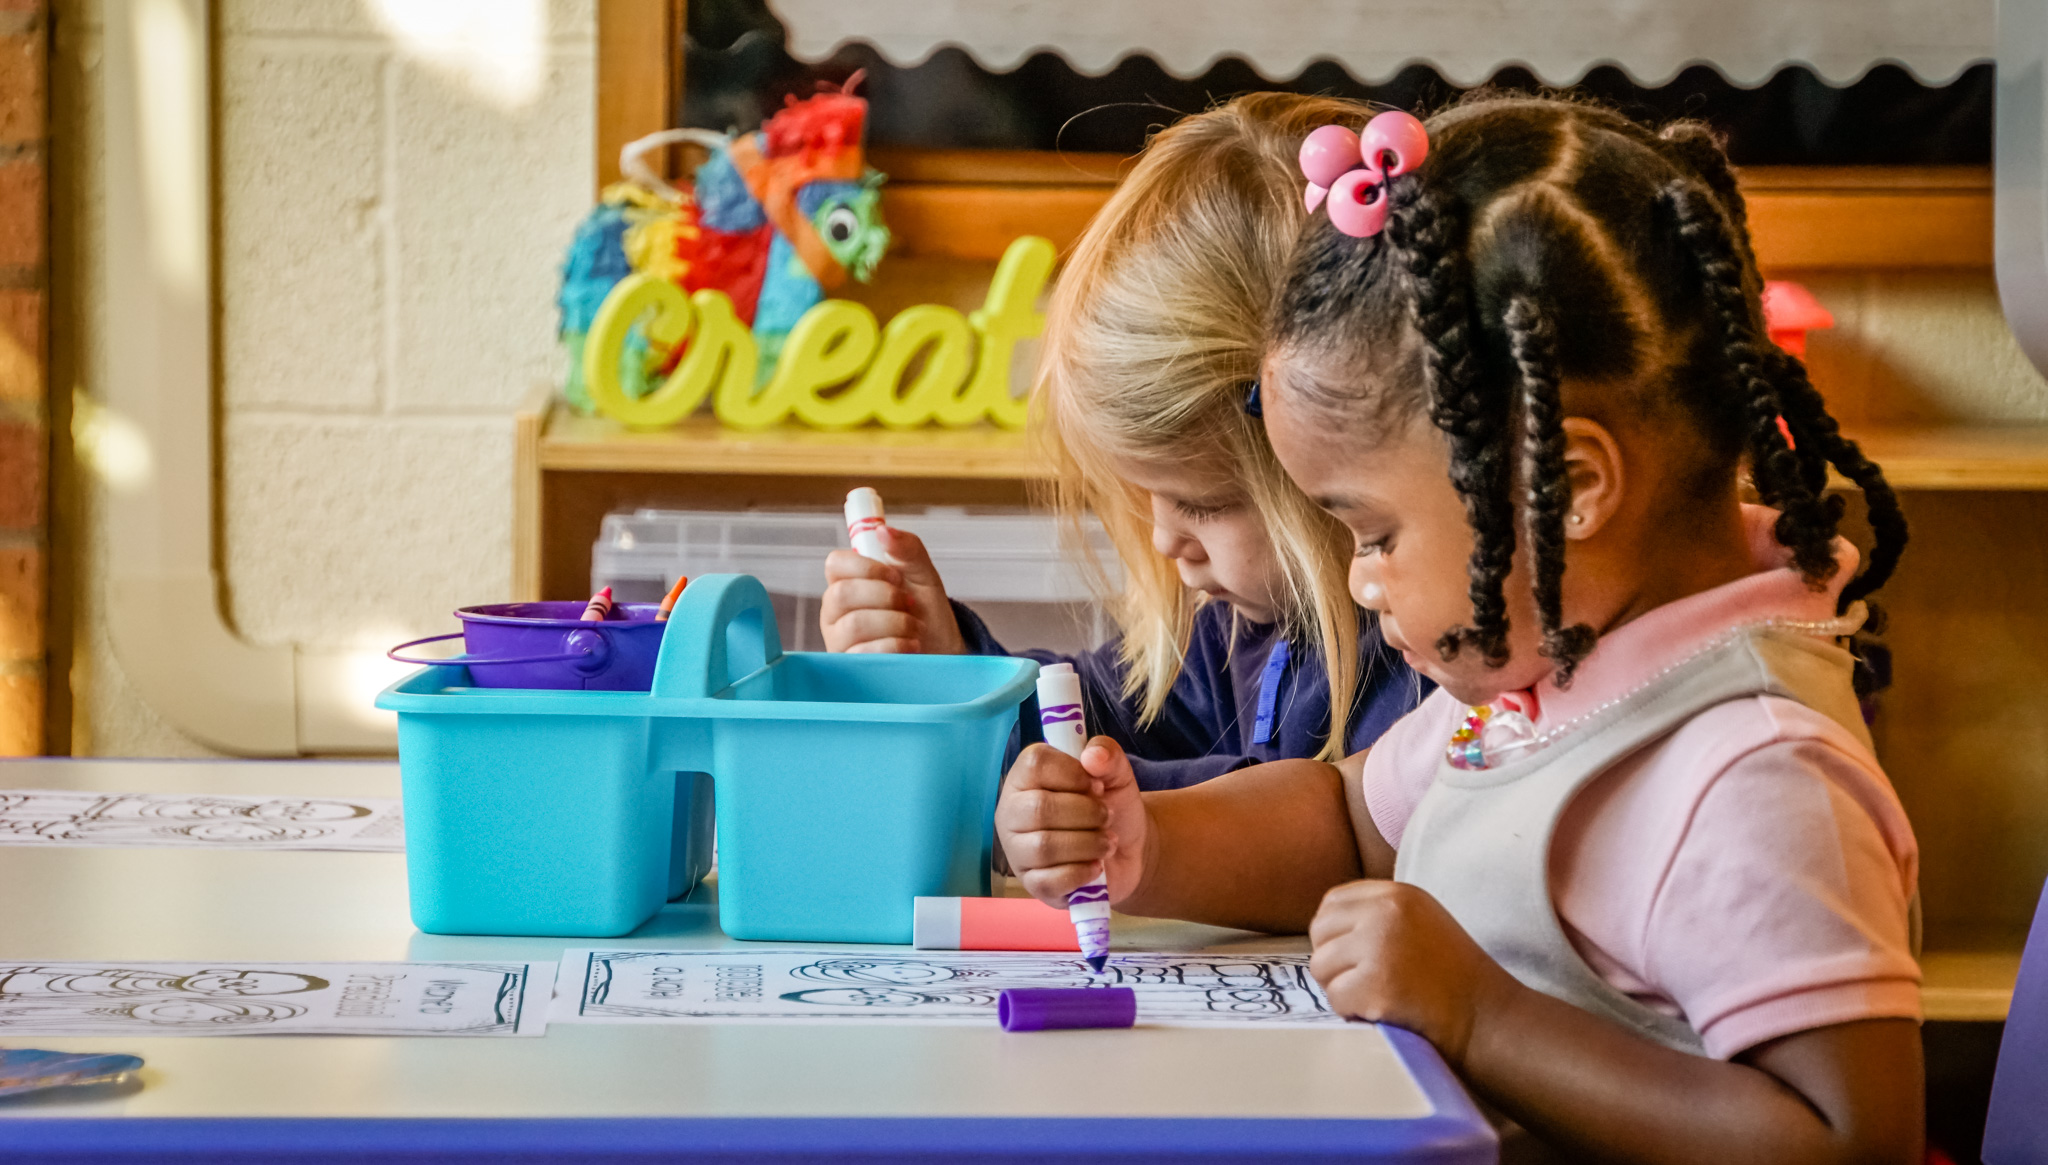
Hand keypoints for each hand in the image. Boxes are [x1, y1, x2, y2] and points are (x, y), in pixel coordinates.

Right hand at [819, 527, 965, 653]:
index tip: (896, 576)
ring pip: (853, 624)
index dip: (866, 567)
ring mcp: (839, 639)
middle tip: (910, 604)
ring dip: (895, 623)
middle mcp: (836, 610)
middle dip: (885, 597)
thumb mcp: (922, 574)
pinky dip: (895, 646)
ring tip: (915, 627)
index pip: (835, 563)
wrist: (941, 648)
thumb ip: (906, 548)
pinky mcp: (850, 666)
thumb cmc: (926, 610)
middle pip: (841, 594)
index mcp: (848, 581)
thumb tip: (883, 531)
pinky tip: (911, 645)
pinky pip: (862, 654)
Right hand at [995, 736, 1147, 908]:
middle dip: (1086, 813)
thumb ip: (1108, 754)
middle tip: (1107, 816)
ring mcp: (1017, 850)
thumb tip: (1092, 756)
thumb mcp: (1116, 774)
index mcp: (1026, 777)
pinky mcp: (1032, 884)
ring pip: (1045, 847)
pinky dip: (1082, 872)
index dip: (1072, 773)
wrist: (1128, 850)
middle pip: (1039, 808)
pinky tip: (1097, 866)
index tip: (1097, 785)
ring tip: (1108, 842)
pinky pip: (1050, 880)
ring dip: (1089, 843)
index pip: (1036, 764)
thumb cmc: (1111, 805)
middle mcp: (1012, 811)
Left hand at [1308, 880, 1521, 1066]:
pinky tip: (1384, 1013)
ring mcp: (1380, 947)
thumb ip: (1378, 915)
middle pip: (1319, 932)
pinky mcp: (1375, 985)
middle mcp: (1386, 911)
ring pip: (1320, 967)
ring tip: (1379, 997)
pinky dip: (1353, 1013)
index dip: (1335, 933)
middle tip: (1366, 982)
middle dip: (1334, 961)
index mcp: (1398, 894)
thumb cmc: (1453, 978)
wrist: (1489, 1019)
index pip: (1332, 902)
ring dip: (1341, 989)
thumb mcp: (1420, 922)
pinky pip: (1336, 999)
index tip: (1356, 956)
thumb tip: (1325, 926)